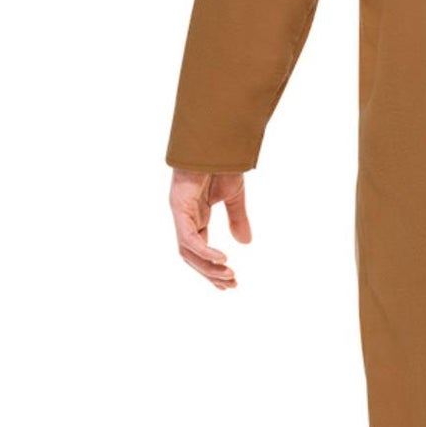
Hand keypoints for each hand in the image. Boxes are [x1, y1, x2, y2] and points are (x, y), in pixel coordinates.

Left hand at [170, 169, 251, 288]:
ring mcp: (180, 213)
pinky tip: (221, 259)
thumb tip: (245, 243)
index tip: (229, 284)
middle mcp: (184, 217)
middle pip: (192, 256)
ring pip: (188, 252)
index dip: (212, 268)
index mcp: (195, 216)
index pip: (200, 249)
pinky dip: (203, 251)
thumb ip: (237, 219)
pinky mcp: (180, 207)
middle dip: (210, 274)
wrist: (216, 141)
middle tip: (230, 285)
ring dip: (208, 267)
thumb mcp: (234, 196)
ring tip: (228, 277)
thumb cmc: (222, 164)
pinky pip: (189, 237)